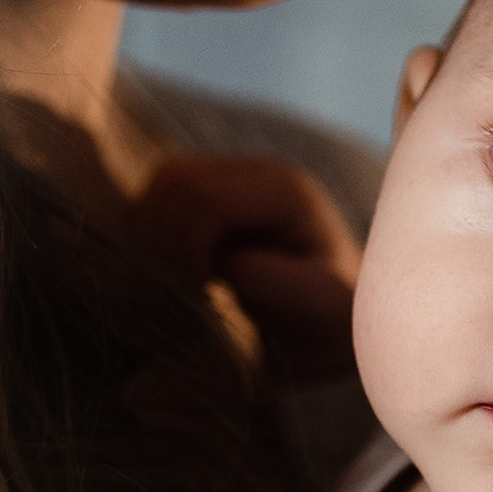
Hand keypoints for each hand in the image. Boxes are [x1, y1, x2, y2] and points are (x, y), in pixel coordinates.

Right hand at [133, 155, 362, 384]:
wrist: (336, 319)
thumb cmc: (329, 319)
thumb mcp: (307, 306)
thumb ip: (256, 277)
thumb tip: (208, 261)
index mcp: (287, 192)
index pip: (207, 201)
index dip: (190, 248)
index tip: (205, 291)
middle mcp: (261, 171)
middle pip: (178, 181)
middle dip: (168, 238)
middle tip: (185, 286)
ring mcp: (238, 175)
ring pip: (166, 180)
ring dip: (156, 229)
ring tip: (178, 275)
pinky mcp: (219, 190)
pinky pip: (165, 191)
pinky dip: (156, 225)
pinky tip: (175, 264)